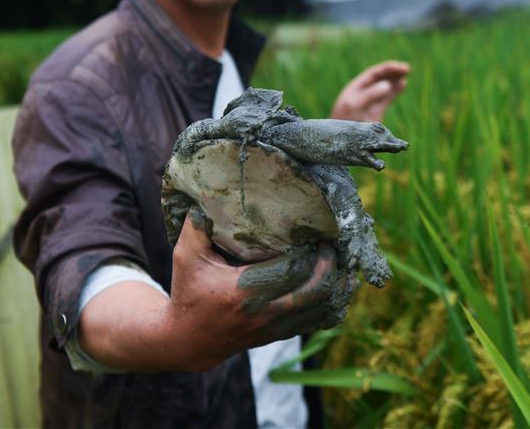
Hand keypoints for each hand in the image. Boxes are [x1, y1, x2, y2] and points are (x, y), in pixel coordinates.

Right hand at [79, 214, 349, 371]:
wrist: (188, 340)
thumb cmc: (189, 291)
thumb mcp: (187, 256)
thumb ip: (198, 226)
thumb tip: (210, 190)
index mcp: (243, 292)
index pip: (292, 271)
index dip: (310, 251)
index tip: (318, 231)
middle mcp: (264, 313)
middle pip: (316, 290)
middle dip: (331, 264)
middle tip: (333, 242)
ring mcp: (275, 327)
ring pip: (323, 308)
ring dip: (339, 283)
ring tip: (343, 259)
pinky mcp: (281, 334)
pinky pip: (319, 321)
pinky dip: (334, 302)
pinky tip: (341, 284)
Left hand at [330, 60, 409, 122]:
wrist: (341, 140)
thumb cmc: (344, 121)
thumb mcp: (354, 105)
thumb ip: (370, 94)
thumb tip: (387, 84)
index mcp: (356, 88)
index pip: (374, 74)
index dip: (388, 69)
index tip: (402, 68)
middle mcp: (364, 93)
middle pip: (380, 78)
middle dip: (393, 72)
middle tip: (407, 69)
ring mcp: (370, 103)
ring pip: (385, 87)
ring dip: (395, 80)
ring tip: (406, 75)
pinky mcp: (376, 113)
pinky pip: (387, 98)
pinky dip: (395, 91)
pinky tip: (402, 84)